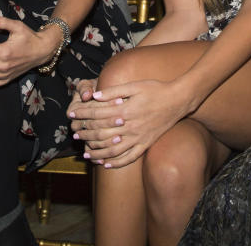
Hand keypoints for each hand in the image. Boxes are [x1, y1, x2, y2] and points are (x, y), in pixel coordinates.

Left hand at [67, 79, 190, 168]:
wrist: (178, 100)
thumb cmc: (155, 89)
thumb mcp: (134, 86)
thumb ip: (113, 91)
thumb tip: (94, 96)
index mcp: (126, 110)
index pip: (97, 114)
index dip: (82, 114)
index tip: (71, 114)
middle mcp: (130, 126)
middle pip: (102, 133)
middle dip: (86, 133)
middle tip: (75, 134)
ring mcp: (138, 137)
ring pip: (113, 150)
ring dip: (97, 152)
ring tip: (86, 153)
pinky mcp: (146, 144)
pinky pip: (129, 158)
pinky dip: (116, 163)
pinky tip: (106, 164)